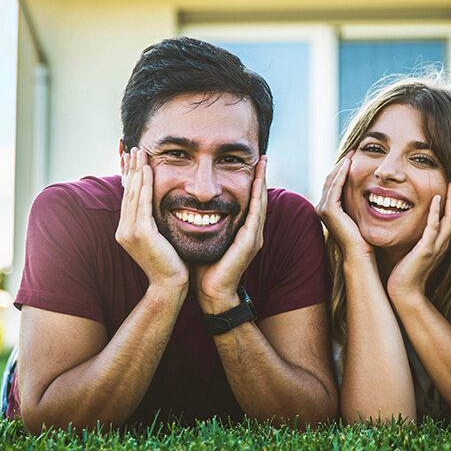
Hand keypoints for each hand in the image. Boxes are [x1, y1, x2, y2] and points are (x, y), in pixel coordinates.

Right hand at [116, 148, 186, 290]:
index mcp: (127, 230)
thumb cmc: (171, 263)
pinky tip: (147, 170)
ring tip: (140, 152)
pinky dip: (144, 185)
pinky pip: (142, 203)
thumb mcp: (159, 238)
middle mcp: (124, 229)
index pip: (129, 197)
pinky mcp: (141, 233)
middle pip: (128, 191)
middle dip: (131, 168)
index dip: (131, 176)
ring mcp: (130, 231)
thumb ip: (154, 221)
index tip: (134, 159)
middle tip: (134, 148)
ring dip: (136, 170)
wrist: (171, 285)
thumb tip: (158, 206)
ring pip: (133, 193)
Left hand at [192, 156, 267, 313]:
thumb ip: (203, 222)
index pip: (249, 201)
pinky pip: (256, 215)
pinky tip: (257, 184)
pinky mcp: (250, 242)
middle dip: (261, 177)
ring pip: (261, 203)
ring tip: (263, 164)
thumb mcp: (204, 237)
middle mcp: (253, 232)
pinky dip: (258, 197)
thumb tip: (188, 205)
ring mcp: (254, 237)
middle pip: (259, 198)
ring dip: (262, 182)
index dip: (252, 182)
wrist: (210, 293)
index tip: (252, 163)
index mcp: (243, 231)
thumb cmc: (204, 267)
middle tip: (263, 157)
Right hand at [315, 152, 373, 261]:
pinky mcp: (328, 210)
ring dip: (341, 165)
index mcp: (328, 208)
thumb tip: (366, 188)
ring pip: (331, 180)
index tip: (354, 156)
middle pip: (330, 178)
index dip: (343, 168)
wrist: (360, 253)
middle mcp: (321, 207)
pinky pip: (335, 187)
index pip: (333, 182)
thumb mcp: (359, 213)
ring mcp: (322, 208)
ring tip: (352, 153)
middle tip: (353, 150)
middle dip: (341, 163)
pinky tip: (349, 164)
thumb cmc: (363, 237)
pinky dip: (341, 174)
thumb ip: (356, 201)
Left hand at [387, 185, 450, 302]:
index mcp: (439, 244)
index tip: (449, 189)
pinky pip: (434, 227)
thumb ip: (417, 239)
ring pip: (449, 220)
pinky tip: (436, 198)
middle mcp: (442, 245)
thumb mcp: (414, 251)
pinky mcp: (426, 250)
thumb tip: (409, 225)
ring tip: (450, 186)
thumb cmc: (406, 272)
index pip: (450, 221)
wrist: (404, 292)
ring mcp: (436, 247)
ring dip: (450, 202)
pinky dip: (436, 212)